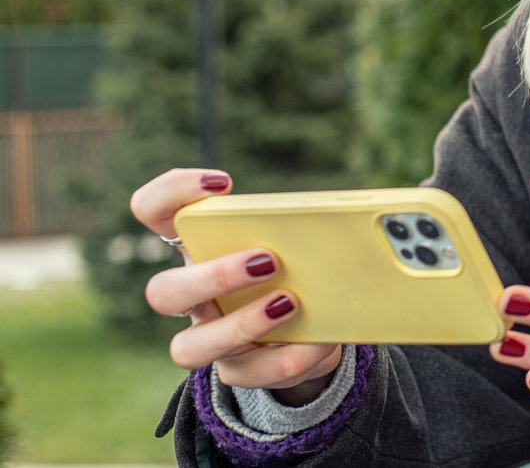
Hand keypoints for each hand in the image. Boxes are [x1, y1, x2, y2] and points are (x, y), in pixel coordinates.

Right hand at [132, 168, 341, 404]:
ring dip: (240, 325)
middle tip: (268, 260)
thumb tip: (347, 219)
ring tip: (290, 303)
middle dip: (213, 276)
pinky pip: (250, 374)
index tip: (222, 184)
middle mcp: (193, 297)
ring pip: (188, 348)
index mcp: (197, 248)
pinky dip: (288, 357)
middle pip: (163, 292)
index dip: (170, 193)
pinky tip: (320, 340)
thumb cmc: (297, 265)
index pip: (153, 211)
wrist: (312, 327)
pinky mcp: (240, 370)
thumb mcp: (296, 237)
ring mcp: (210, 338)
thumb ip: (303, 223)